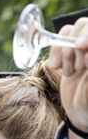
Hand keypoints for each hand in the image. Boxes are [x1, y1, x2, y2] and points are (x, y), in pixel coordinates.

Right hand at [48, 18, 87, 138]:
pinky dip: (55, 52)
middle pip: (87, 25)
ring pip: (73, 30)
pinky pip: (60, 39)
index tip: (80, 47)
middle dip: (76, 45)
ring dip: (65, 50)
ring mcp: (85, 47)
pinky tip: (56, 67)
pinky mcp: (71, 51)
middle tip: (76, 67)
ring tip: (67, 72)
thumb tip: (87, 51)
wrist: (81, 113)